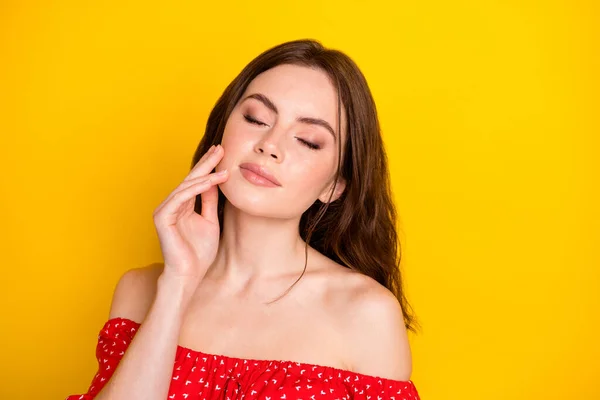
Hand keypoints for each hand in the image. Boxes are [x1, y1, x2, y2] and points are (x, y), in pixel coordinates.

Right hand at [152, 144, 227, 286]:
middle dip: (206, 163)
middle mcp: (172, 205)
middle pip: (190, 179)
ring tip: (222, 165)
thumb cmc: (199, 253)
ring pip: (186, 186)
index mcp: (183, 205)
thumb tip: (216, 182)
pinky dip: (196, 189)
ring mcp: (165, 210)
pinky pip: (181, 198)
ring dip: (205, 175)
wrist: (189, 275)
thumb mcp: (211, 221)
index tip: (222, 153)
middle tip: (220, 148)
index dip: (208, 167)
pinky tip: (210, 181)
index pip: (196, 182)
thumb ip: (210, 202)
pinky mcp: (162, 217)